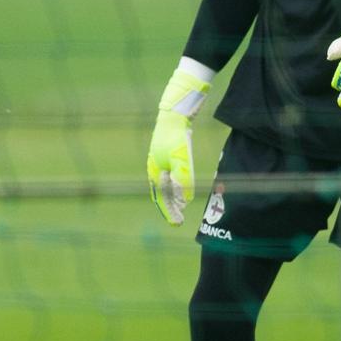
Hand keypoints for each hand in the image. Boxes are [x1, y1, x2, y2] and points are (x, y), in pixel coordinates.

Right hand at [147, 64, 212, 223]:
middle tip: (179, 222)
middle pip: (161, 195)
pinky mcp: (164, 157)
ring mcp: (158, 164)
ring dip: (171, 200)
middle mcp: (155, 171)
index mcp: (156, 173)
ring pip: (163, 188)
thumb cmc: (175, 138)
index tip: (177, 224)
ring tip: (180, 210)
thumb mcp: (181, 160)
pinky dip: (172, 188)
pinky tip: (180, 190)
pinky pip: (167, 178)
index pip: (162, 199)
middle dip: (170, 209)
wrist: (173, 117)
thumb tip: (185, 200)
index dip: (170, 213)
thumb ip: (182, 180)